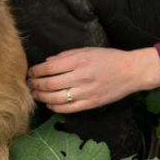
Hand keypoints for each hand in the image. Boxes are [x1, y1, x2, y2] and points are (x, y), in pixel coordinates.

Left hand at [28, 46, 159, 112]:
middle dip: (35, 85)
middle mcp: (80, 77)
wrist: (131, 71)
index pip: (49, 68)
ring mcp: (85, 92)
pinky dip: (55, 107)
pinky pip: (67, 109)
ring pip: (55, 98)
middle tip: (29, 84)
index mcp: (79, 60)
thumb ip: (66, 55)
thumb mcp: (88, 50)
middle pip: (49, 84)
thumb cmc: (109, 58)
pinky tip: (49, 104)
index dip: (36, 71)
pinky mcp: (90, 103)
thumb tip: (47, 62)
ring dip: (41, 97)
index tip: (30, 72)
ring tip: (35, 95)